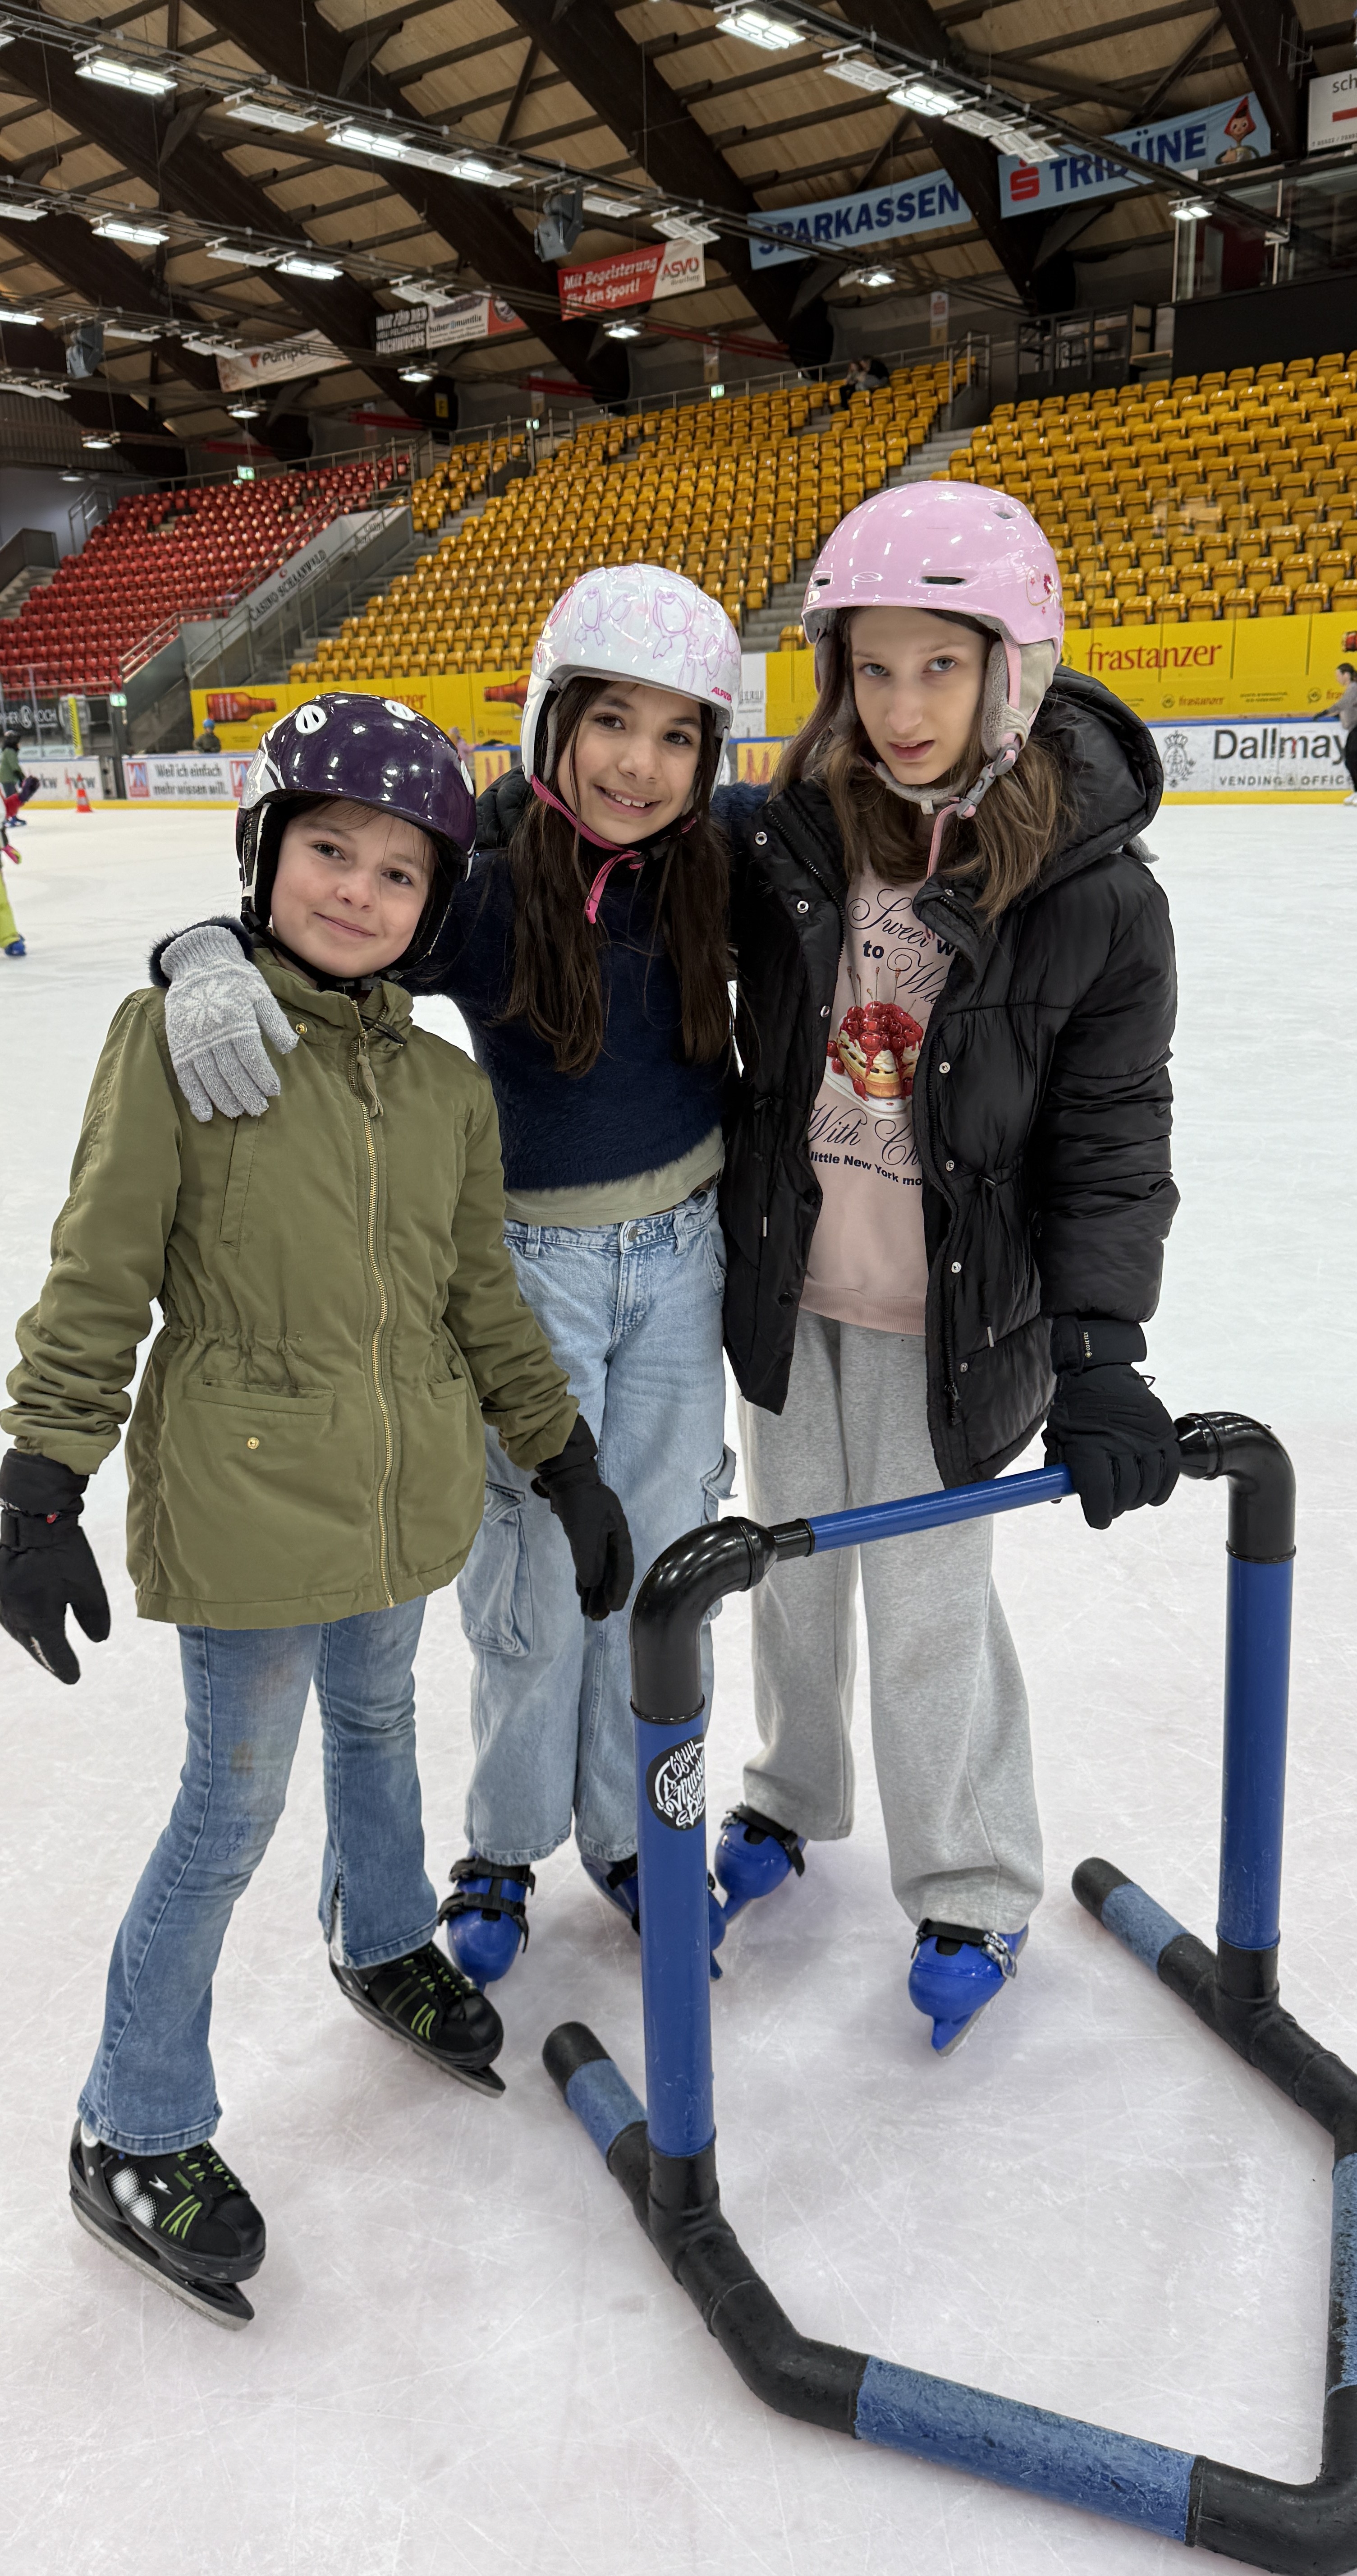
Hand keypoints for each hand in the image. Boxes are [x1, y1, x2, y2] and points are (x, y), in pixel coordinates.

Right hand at [0, 1450, 110, 1683]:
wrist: (31, 1516)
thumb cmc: (63, 1549)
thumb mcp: (88, 1584)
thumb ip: (94, 1615)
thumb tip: (98, 1640)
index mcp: (38, 1619)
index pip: (54, 1655)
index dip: (66, 1668)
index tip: (74, 1678)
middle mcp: (15, 1617)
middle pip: (34, 1647)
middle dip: (49, 1659)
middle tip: (62, 1669)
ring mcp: (1, 1605)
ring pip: (20, 1633)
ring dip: (34, 1642)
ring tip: (47, 1649)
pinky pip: (11, 1616)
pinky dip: (24, 1624)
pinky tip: (31, 1624)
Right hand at [159, 921, 296, 1121]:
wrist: (199, 962)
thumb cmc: (236, 979)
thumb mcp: (260, 994)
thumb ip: (275, 1022)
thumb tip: (290, 1047)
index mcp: (237, 1021)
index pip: (252, 1058)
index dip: (263, 1078)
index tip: (274, 1092)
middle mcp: (214, 1033)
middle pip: (232, 1073)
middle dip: (247, 1095)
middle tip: (258, 1110)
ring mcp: (193, 1040)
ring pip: (209, 1078)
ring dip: (223, 1099)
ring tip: (237, 1112)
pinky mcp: (179, 1044)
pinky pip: (185, 1076)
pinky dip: (194, 1097)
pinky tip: (204, 1114)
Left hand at [531, 1419, 634, 1619]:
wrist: (566, 1476)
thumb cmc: (579, 1500)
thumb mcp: (583, 1531)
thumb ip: (589, 1557)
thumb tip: (591, 1583)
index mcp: (619, 1533)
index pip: (623, 1566)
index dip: (619, 1588)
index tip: (614, 1608)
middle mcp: (613, 1536)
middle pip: (611, 1571)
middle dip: (604, 1595)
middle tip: (597, 1618)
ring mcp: (600, 1535)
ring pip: (599, 1568)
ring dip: (593, 1590)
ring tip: (588, 1611)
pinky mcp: (586, 1534)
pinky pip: (588, 1561)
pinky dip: (584, 1577)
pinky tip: (581, 1591)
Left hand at [1043, 1332, 1179, 1531]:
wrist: (1100, 1371)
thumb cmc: (1075, 1407)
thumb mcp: (1057, 1434)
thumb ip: (1057, 1468)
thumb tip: (1058, 1498)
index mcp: (1090, 1446)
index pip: (1099, 1494)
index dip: (1098, 1514)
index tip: (1098, 1519)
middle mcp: (1121, 1443)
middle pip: (1125, 1494)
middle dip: (1115, 1507)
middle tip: (1109, 1507)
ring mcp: (1146, 1438)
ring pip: (1148, 1486)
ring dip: (1138, 1500)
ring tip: (1128, 1498)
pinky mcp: (1164, 1433)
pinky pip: (1170, 1471)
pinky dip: (1162, 1489)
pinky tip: (1152, 1495)